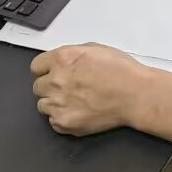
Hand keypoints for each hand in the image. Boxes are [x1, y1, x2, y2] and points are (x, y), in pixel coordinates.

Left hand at [32, 43, 146, 135]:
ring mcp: (58, 104)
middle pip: (37, 86)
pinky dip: (62, 118)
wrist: (135, 95)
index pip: (36, 66)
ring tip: (74, 101)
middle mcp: (56, 81)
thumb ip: (72, 55)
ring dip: (54, 103)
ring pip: (43, 105)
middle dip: (50, 86)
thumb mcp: (96, 49)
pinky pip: (53, 121)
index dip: (47, 69)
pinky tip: (79, 112)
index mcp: (62, 59)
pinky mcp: (64, 123)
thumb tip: (63, 62)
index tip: (54, 73)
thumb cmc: (121, 71)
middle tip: (69, 88)